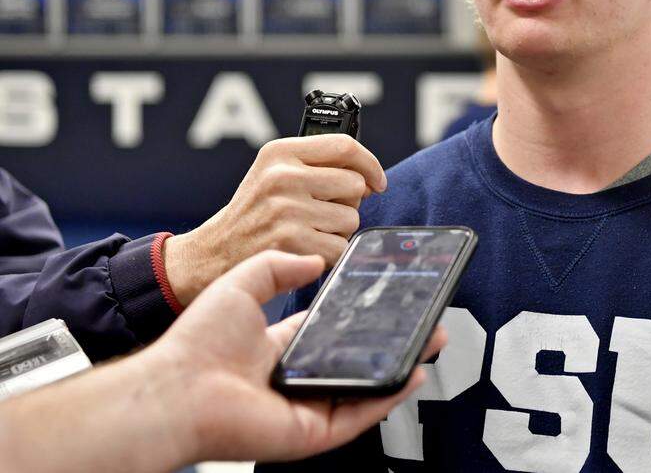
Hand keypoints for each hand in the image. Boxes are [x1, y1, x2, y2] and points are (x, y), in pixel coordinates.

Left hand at [146, 250, 446, 464]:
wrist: (177, 388)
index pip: (331, 333)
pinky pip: (360, 414)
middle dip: (392, 341)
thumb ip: (277, 267)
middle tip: (423, 319)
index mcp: (279, 349)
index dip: (361, 317)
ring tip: (431, 340)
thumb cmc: (197, 342)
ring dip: (400, 364)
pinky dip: (389, 395)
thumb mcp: (241, 284)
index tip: (390, 299)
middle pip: (356, 360)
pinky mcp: (314, 432)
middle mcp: (297, 379)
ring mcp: (308, 407)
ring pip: (366, 387)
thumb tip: (315, 260)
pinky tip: (412, 372)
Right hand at [165, 134, 385, 303]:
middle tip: (322, 212)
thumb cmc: (255, 212)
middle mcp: (282, 176)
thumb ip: (317, 165)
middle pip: (354, 184)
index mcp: (280, 153)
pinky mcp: (292, 241)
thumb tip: (369, 179)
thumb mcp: (275, 173)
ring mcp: (287, 209)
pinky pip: (341, 246)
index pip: (345, 146)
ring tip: (309, 230)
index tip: (377, 181)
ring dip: (339, 230)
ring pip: (352, 218)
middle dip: (348, 202)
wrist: (215, 252)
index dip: (370, 164)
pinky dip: (331, 253)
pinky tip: (306, 249)